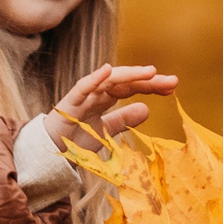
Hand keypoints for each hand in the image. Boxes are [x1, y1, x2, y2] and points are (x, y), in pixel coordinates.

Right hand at [45, 64, 178, 147]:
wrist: (50, 153)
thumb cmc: (75, 140)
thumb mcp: (106, 131)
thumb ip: (124, 119)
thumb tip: (147, 109)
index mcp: (105, 98)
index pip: (132, 88)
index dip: (151, 86)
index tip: (172, 87)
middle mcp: (96, 93)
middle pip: (125, 82)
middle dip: (148, 80)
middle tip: (172, 81)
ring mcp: (83, 96)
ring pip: (108, 80)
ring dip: (129, 74)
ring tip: (149, 72)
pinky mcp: (69, 103)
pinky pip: (82, 87)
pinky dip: (94, 78)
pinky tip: (107, 70)